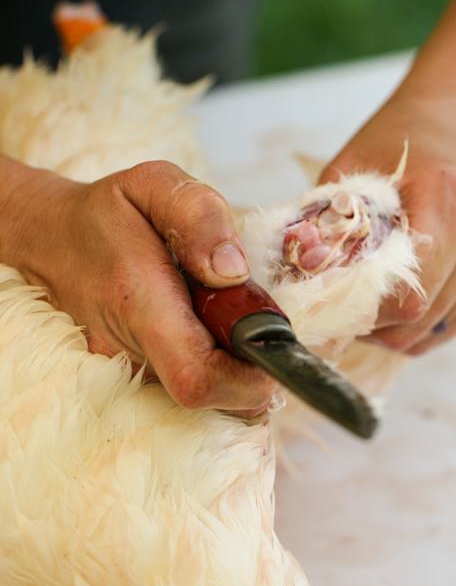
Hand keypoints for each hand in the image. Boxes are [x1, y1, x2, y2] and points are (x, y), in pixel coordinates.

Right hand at [1, 159, 275, 412]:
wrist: (53, 240)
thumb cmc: (109, 212)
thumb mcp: (153, 184)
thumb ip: (200, 215)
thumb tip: (233, 271)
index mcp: (139, 302)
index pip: (198, 379)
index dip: (248, 379)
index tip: (273, 346)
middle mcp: (130, 353)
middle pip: (214, 398)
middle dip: (254, 368)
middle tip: (253, 316)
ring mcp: (130, 374)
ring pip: (210, 401)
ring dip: (238, 368)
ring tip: (229, 317)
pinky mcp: (137, 380)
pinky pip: (194, 390)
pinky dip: (219, 369)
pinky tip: (212, 329)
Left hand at [320, 82, 455, 353]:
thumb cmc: (401, 141)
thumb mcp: (353, 164)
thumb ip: (327, 216)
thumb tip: (299, 272)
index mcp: (450, 198)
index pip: (413, 286)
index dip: (367, 308)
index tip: (333, 302)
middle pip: (423, 315)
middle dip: (374, 323)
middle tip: (339, 307)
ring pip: (433, 328)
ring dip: (394, 328)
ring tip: (367, 296)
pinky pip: (449, 326)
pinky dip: (417, 325)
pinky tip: (397, 295)